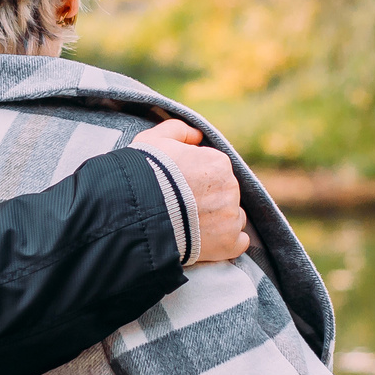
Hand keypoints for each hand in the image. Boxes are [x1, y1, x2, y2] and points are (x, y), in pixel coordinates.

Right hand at [132, 120, 248, 264]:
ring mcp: (230, 217)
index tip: (182, 188)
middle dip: (209, 200)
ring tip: (193, 227)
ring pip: (234, 218)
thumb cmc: (143, 174)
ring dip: (219, 222)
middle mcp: (230, 188)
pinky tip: (208, 242)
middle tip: (184, 208)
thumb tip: (197, 134)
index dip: (198, 179)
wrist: (135, 214)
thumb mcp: (153, 140)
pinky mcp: (228, 244)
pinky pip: (239, 243)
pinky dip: (227, 243)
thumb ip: (178, 130)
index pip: (215, 170)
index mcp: (218, 162)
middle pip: (226, 194)